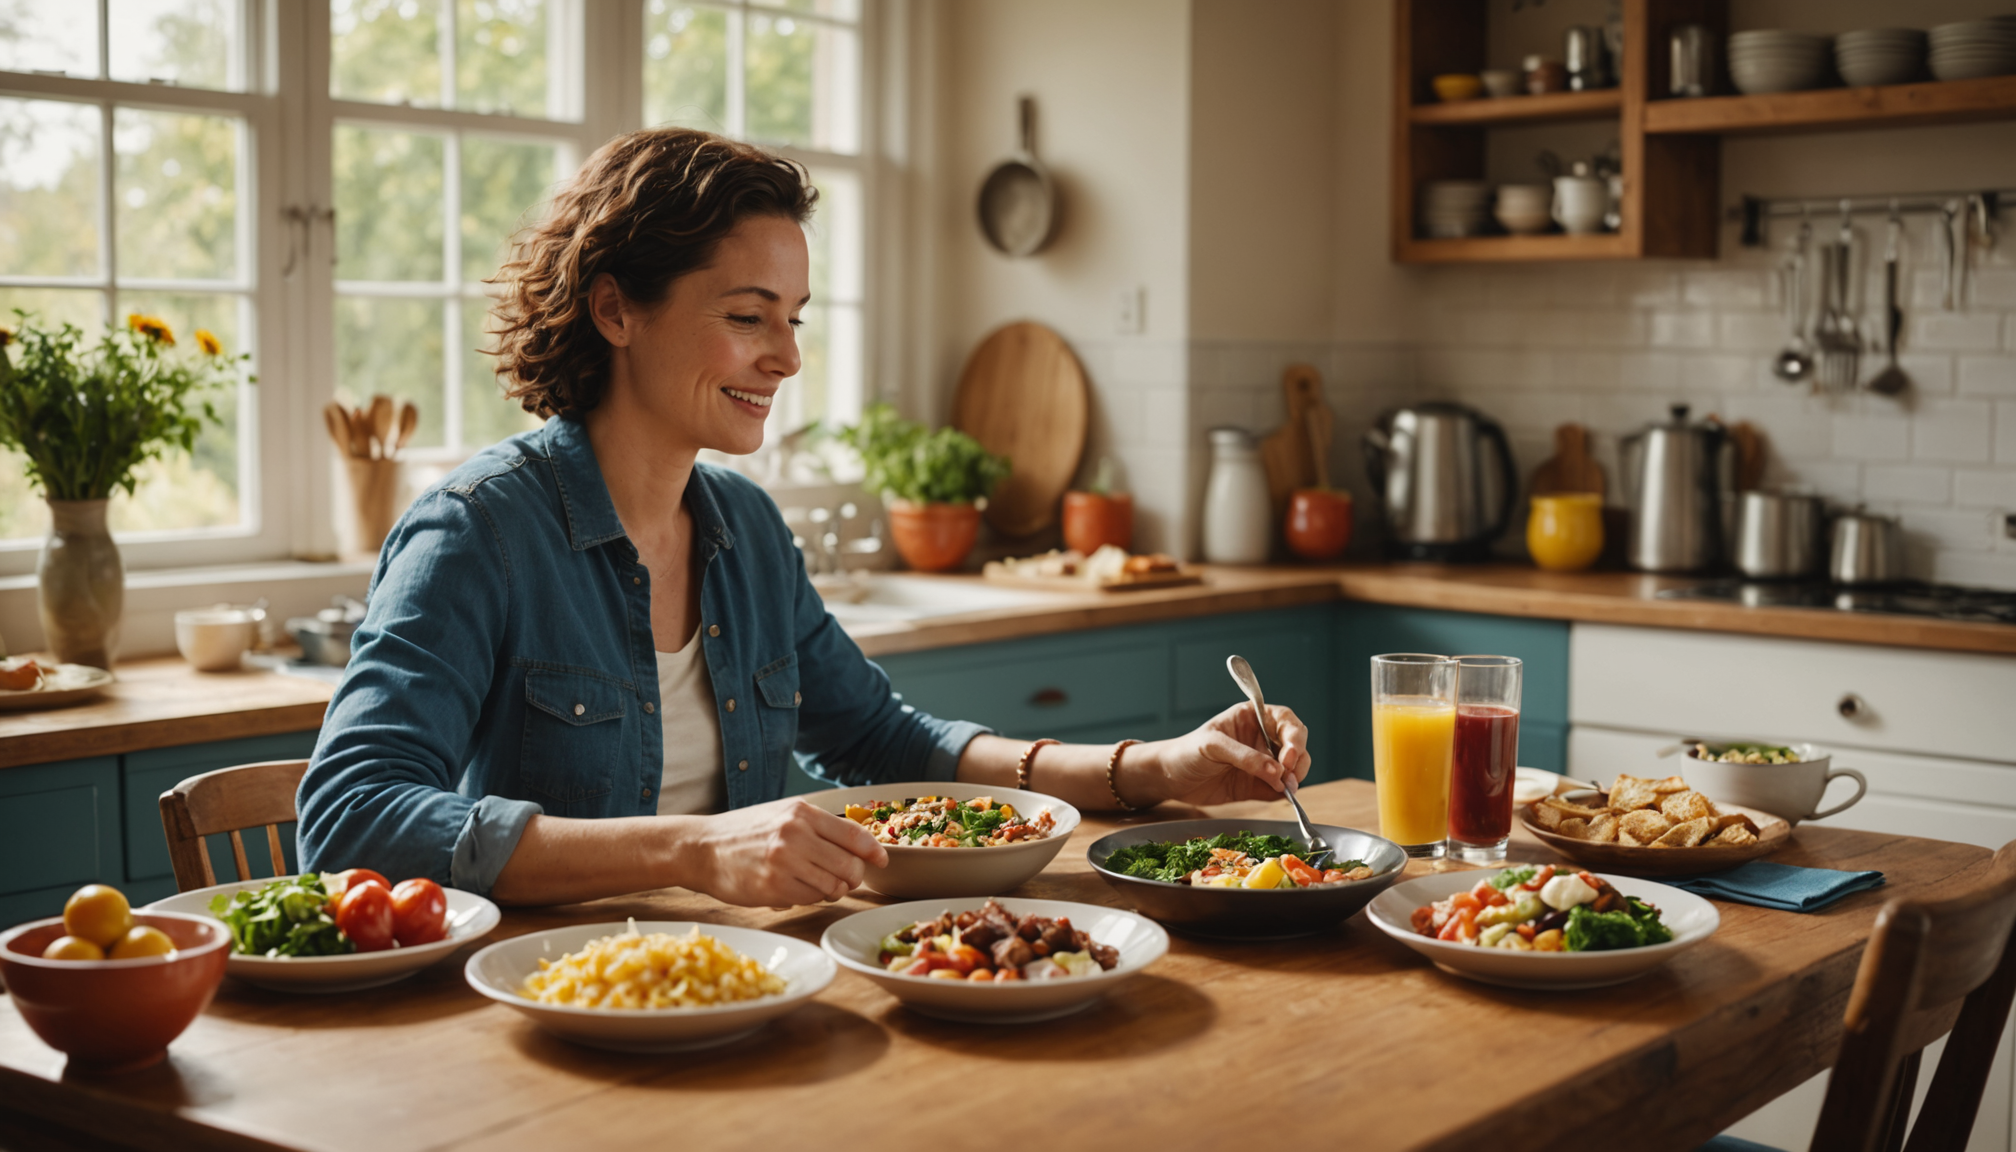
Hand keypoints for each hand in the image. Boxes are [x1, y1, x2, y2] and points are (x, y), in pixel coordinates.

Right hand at [686, 798, 888, 906]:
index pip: (854, 834)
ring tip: (816, 885)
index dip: (874, 851)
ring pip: (833, 887)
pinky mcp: (773, 887)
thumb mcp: (783, 814)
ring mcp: (785, 862)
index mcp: (802, 813)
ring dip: (831, 891)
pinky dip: (808, 898)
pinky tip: (793, 889)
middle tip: (844, 880)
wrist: (703, 848)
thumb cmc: (746, 832)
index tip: (881, 860)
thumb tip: (859, 848)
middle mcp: (796, 835)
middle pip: (850, 866)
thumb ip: (818, 827)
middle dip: (853, 877)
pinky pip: (809, 899)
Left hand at [1132, 701, 1310, 806]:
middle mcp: (1261, 739)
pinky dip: (1284, 794)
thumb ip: (1245, 757)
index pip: (1285, 721)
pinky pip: (1278, 789)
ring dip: (1294, 778)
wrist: (1170, 777)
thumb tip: (1277, 772)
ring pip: (1292, 769)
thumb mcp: (1213, 746)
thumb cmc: (1187, 750)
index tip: (1288, 756)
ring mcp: (1261, 763)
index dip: (1294, 736)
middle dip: (1298, 760)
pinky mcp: (1257, 786)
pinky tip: (1281, 796)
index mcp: (1252, 718)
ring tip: (1285, 788)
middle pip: (1296, 745)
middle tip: (1288, 775)